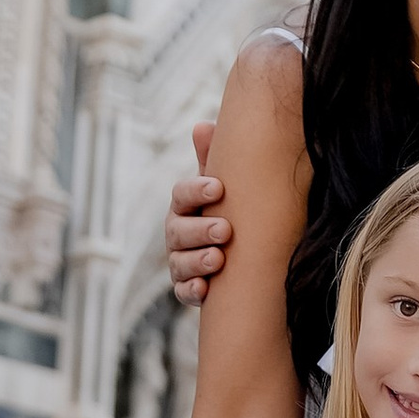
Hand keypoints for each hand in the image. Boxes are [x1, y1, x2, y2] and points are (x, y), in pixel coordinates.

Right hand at [166, 117, 225, 303]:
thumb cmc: (229, 207)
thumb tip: (202, 125)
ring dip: (197, 261)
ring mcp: (179, 261)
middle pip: (178, 231)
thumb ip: (214, 157)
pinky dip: (192, 290)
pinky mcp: (188, 287)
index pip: (182, 194)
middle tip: (225, 229)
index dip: (197, 190)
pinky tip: (205, 289)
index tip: (219, 188)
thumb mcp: (224, 183)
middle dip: (200, 230)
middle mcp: (177, 232)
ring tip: (219, 259)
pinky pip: (183, 292)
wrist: (241, 248)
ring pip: (179, 262)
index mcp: (185, 203)